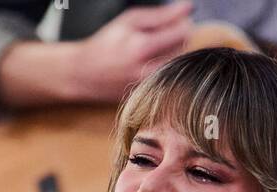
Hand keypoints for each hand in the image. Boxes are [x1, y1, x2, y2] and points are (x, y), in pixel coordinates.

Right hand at [70, 1, 193, 103]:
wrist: (86, 75)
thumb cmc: (108, 42)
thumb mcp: (130, 20)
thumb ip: (161, 15)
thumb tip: (189, 8)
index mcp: (142, 48)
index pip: (183, 33)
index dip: (184, 23)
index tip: (177, 20)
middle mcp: (148, 71)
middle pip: (184, 51)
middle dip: (179, 39)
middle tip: (165, 34)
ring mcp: (150, 88)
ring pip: (178, 67)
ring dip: (174, 55)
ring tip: (157, 49)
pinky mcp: (150, 98)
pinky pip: (170, 80)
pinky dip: (166, 69)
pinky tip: (152, 64)